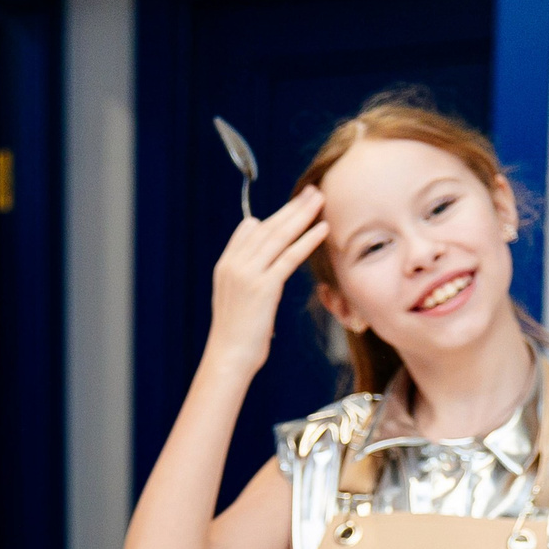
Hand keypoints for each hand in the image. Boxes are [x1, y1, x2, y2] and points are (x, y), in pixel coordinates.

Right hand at [203, 186, 328, 374]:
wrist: (228, 358)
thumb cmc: (236, 336)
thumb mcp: (236, 300)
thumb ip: (248, 278)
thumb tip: (267, 268)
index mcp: (225, 266)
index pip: (249, 230)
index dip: (274, 216)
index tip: (295, 205)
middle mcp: (234, 265)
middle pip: (267, 227)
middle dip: (292, 207)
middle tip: (313, 191)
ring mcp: (247, 275)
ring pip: (278, 237)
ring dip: (302, 215)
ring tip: (321, 199)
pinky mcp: (263, 288)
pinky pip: (288, 257)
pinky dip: (307, 240)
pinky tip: (322, 228)